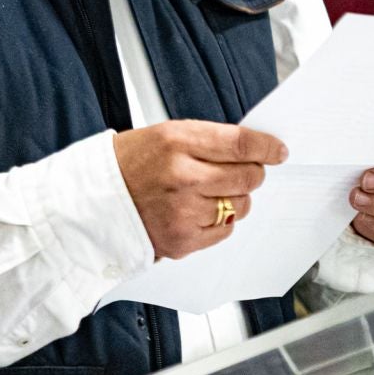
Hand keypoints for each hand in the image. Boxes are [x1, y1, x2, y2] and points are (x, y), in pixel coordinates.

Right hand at [113, 120, 286, 260]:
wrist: (95, 200)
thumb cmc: (132, 163)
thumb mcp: (167, 134)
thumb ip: (209, 140)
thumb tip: (254, 149)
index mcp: (177, 142)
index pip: (240, 144)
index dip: (266, 147)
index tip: (278, 150)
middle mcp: (183, 177)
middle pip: (248, 177)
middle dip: (253, 173)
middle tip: (243, 171)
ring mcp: (183, 212)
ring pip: (241, 205)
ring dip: (235, 198)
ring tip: (210, 192)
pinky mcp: (182, 240)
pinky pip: (226, 230)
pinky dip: (221, 220)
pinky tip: (200, 210)